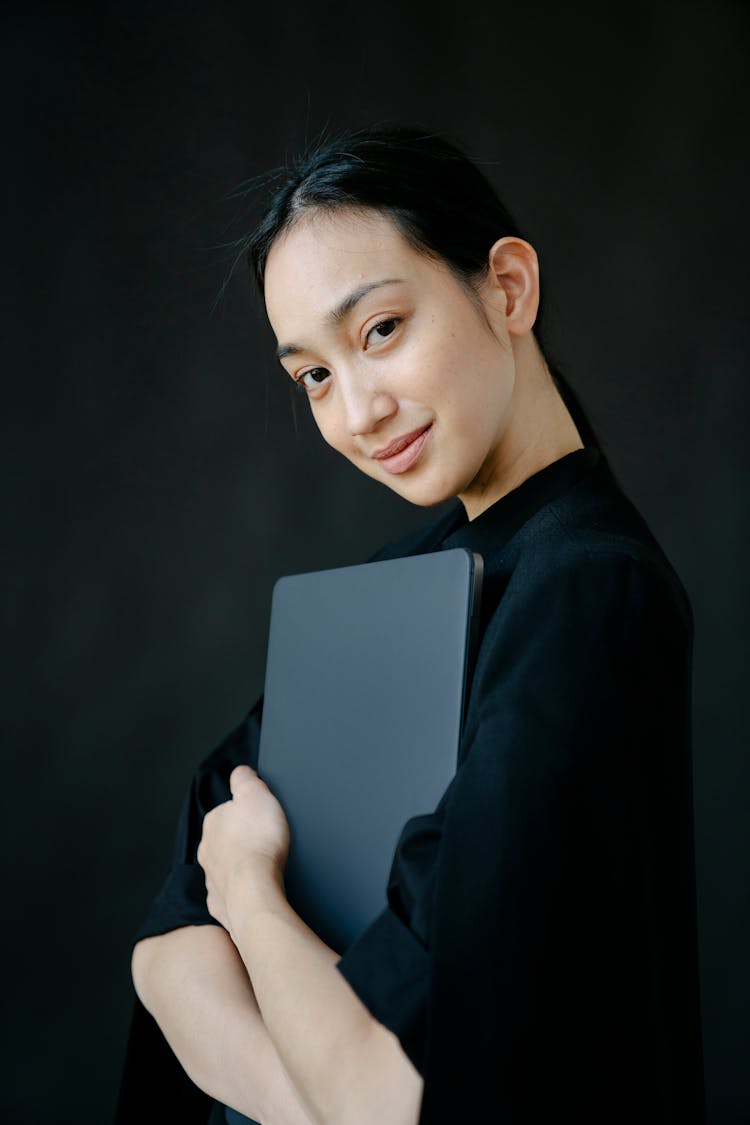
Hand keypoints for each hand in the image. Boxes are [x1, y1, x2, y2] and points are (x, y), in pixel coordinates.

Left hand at [197, 765, 289, 930]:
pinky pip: (230, 893)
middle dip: (242, 840)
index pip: (228, 809)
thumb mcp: (255, 794)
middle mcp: (207, 850)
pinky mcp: (221, 903)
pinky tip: (256, 887)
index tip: (262, 816)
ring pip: (226, 867)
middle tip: (265, 841)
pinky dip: (241, 890)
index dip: (248, 811)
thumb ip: (244, 778)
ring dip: (240, 866)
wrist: (255, 891)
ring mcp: (212, 878)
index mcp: (213, 822)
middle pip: (225, 840)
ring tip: (263, 866)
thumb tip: (240, 772)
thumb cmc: (257, 844)